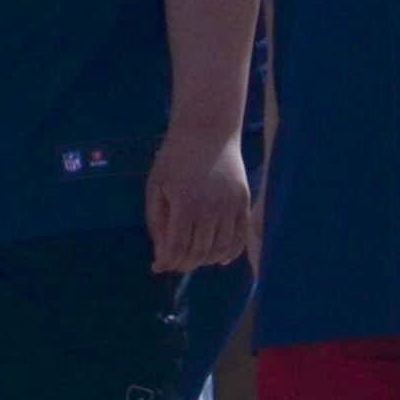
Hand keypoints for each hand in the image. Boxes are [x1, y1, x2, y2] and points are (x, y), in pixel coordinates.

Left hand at [146, 122, 257, 274]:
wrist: (207, 133)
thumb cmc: (174, 159)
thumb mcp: (156, 186)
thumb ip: (157, 220)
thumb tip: (161, 251)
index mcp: (185, 203)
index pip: (178, 245)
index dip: (168, 260)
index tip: (159, 266)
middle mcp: (211, 208)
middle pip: (199, 250)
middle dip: (184, 263)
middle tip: (173, 266)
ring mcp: (231, 206)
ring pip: (221, 248)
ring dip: (204, 260)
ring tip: (191, 261)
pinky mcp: (244, 203)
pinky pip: (241, 237)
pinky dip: (231, 252)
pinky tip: (218, 259)